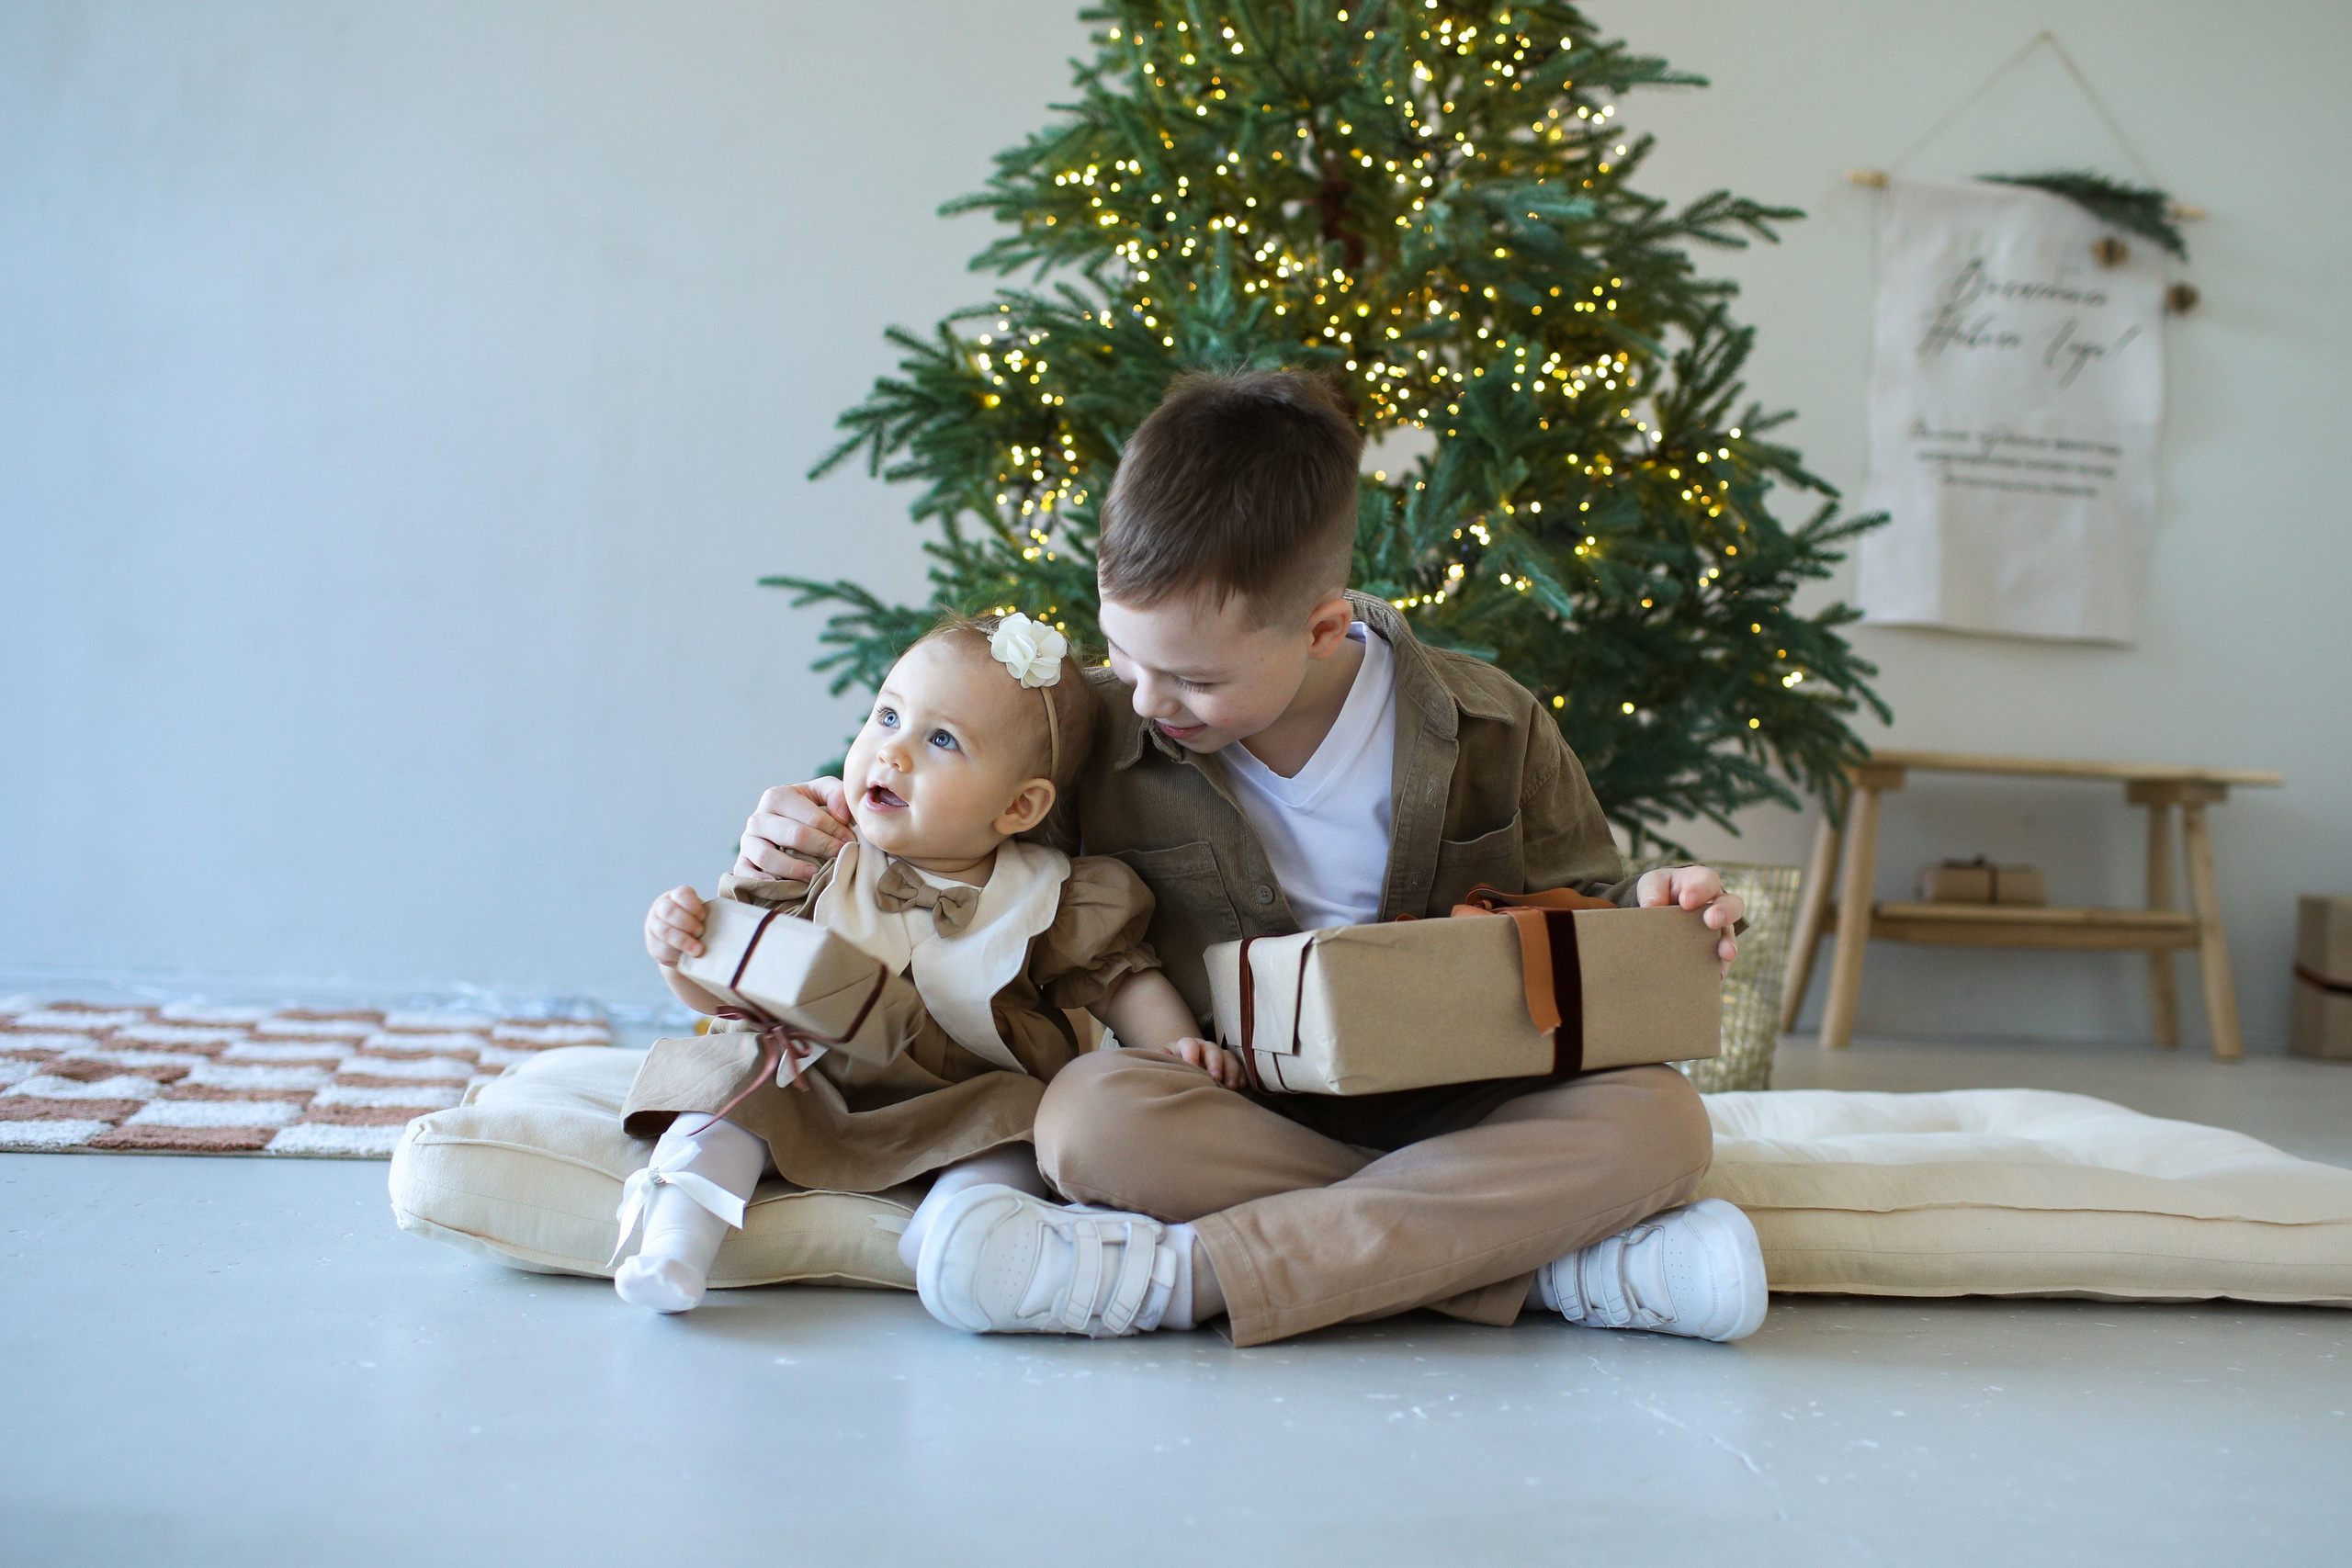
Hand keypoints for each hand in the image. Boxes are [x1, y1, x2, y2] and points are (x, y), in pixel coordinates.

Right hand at [645, 885, 707, 964]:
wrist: (684, 948)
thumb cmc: (700, 927)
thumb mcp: (703, 917)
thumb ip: (711, 916)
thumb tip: (734, 918)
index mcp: (676, 897)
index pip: (681, 894)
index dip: (694, 906)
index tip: (704, 917)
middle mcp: (661, 908)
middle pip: (669, 911)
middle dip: (687, 923)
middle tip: (701, 932)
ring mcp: (653, 926)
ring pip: (664, 931)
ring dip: (683, 941)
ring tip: (698, 950)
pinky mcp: (652, 945)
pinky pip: (662, 949)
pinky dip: (676, 954)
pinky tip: (687, 957)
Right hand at [733, 780, 854, 881]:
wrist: (782, 825)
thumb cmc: (806, 810)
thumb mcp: (821, 793)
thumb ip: (835, 794)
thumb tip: (843, 815)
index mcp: (776, 797)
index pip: (810, 816)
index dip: (834, 830)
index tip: (851, 841)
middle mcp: (757, 818)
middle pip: (792, 835)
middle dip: (822, 847)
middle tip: (841, 856)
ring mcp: (748, 842)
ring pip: (767, 856)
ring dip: (794, 868)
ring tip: (815, 874)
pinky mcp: (742, 863)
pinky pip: (745, 874)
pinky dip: (761, 881)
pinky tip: (782, 885)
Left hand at [1164, 1036, 1248, 1089]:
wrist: (1180, 1065)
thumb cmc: (1169, 1067)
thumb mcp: (1162, 1063)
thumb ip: (1161, 1062)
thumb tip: (1158, 1068)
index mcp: (1184, 1045)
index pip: (1188, 1044)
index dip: (1191, 1054)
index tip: (1192, 1067)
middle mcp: (1202, 1047)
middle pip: (1212, 1049)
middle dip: (1215, 1063)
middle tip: (1216, 1078)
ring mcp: (1216, 1055)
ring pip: (1228, 1057)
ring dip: (1231, 1070)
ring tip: (1231, 1087)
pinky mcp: (1228, 1065)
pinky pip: (1238, 1066)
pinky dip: (1240, 1075)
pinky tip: (1241, 1086)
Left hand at [1636, 865, 1743, 969]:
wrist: (1659, 911)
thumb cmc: (1659, 891)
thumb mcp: (1652, 884)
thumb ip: (1652, 891)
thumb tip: (1651, 908)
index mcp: (1701, 882)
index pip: (1707, 881)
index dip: (1700, 890)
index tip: (1686, 901)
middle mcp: (1716, 904)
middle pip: (1732, 905)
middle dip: (1724, 913)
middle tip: (1711, 920)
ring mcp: (1719, 929)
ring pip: (1730, 935)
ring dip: (1729, 944)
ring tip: (1725, 954)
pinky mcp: (1714, 950)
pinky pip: (1721, 960)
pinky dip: (1719, 968)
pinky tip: (1715, 977)